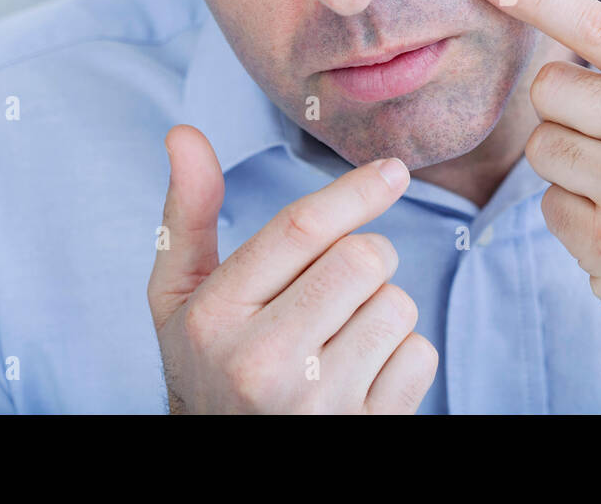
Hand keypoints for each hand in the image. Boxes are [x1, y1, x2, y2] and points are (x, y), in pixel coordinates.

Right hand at [148, 125, 438, 413]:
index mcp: (213, 317)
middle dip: (364, 259)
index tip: (394, 169)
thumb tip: (184, 134)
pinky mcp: (366, 432)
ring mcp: (315, 406)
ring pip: (398, 305)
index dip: (355, 190)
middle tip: (336, 288)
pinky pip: (420, 356)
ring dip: (381, 312)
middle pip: (364, 258)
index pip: (301, 228)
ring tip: (338, 341)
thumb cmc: (210, 367)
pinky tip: (359, 379)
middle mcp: (262, 363)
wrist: (227, 466)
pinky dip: (402, 359)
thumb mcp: (180, 299)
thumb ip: (188, 216)